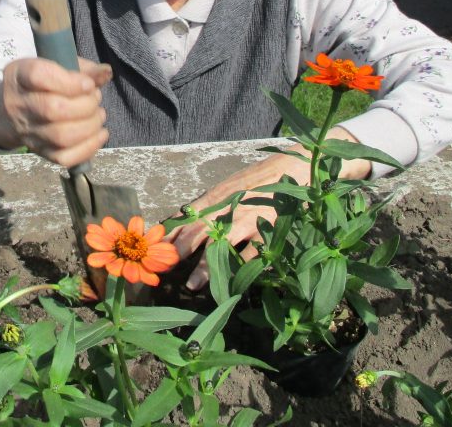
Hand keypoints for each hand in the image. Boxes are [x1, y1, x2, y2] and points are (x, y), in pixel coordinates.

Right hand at [0, 57, 112, 167]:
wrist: (8, 111)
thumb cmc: (39, 84)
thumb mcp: (55, 65)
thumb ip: (82, 68)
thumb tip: (105, 72)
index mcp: (20, 75)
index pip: (38, 76)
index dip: (69, 81)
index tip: (88, 83)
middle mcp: (20, 105)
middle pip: (53, 109)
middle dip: (85, 104)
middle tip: (95, 97)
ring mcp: (29, 132)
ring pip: (61, 136)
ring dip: (90, 125)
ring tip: (98, 114)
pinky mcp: (40, 151)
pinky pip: (64, 157)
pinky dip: (89, 147)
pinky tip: (99, 134)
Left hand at [166, 127, 369, 289]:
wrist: (297, 166)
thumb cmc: (262, 178)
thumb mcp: (232, 185)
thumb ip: (211, 201)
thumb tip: (184, 214)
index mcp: (219, 195)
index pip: (188, 215)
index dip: (171, 232)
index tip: (155, 246)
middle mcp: (230, 206)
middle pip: (198, 229)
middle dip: (180, 250)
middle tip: (164, 268)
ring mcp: (248, 218)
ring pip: (220, 245)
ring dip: (204, 267)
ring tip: (191, 285)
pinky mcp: (268, 229)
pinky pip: (251, 254)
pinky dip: (239, 269)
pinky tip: (230, 285)